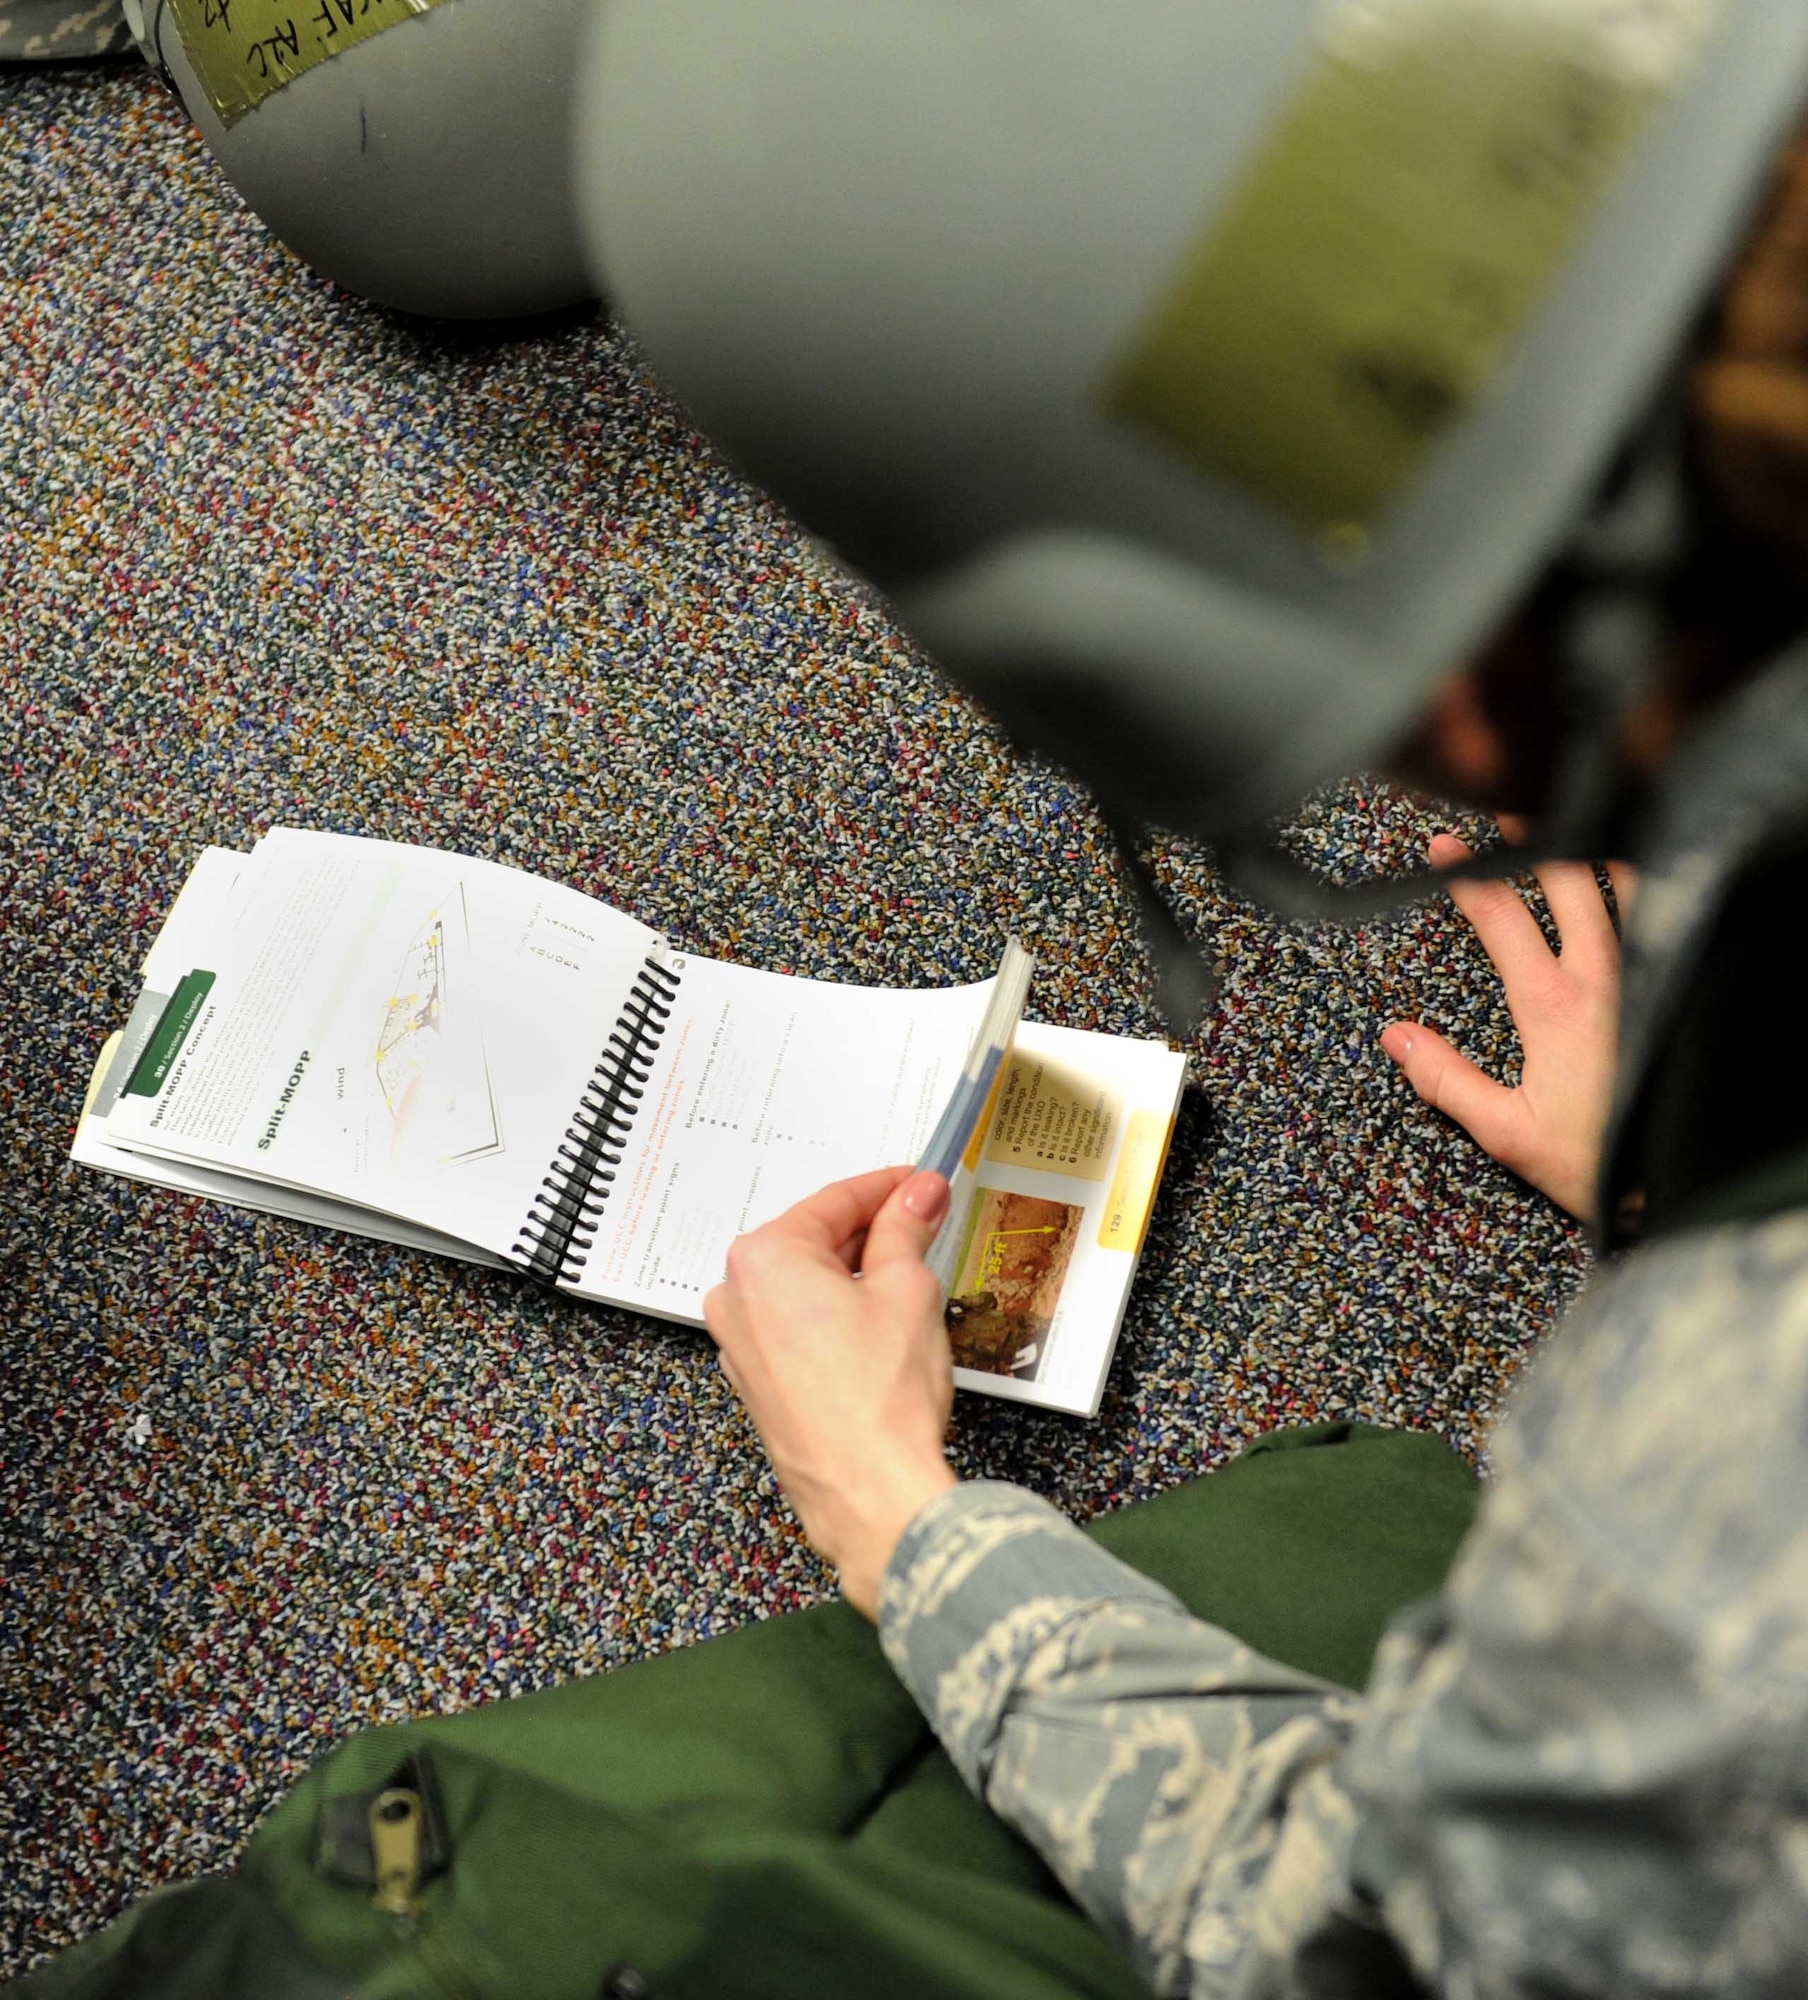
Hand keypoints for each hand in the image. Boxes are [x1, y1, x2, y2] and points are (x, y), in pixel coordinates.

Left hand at [704, 1166, 958, 1618]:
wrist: (869, 1491)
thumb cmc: (880, 1395)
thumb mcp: (906, 1288)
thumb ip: (907, 1229)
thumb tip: (918, 1193)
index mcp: (764, 1258)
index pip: (835, 1200)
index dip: (888, 1187)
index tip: (922, 1182)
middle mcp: (736, 1296)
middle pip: (813, 1240)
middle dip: (872, 1230)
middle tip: (925, 1219)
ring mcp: (740, 1344)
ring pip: (804, 1284)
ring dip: (854, 1272)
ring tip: (911, 1271)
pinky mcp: (757, 1382)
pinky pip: (796, 1325)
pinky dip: (835, 1312)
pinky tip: (879, 1322)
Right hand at [1381, 831, 1633, 1222]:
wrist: (1671, 1182)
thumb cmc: (1595, 1161)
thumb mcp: (1505, 1132)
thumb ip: (1446, 1080)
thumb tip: (1397, 1037)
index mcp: (1553, 1005)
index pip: (1502, 917)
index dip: (1468, 875)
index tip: (1444, 848)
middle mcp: (1604, 981)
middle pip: (1571, 882)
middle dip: (1536, 842)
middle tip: (1509, 824)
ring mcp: (1645, 981)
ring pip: (1630, 892)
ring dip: (1597, 861)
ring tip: (1575, 845)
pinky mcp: (1672, 992)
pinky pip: (1660, 923)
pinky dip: (1643, 896)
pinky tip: (1632, 898)